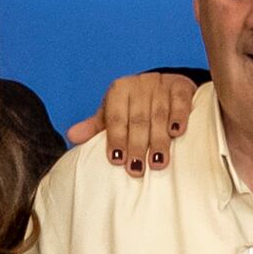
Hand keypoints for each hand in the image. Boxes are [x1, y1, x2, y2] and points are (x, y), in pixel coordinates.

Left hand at [64, 69, 198, 170]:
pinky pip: (181, 102)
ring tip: (158, 162)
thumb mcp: (113, 114)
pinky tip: (178, 133)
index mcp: (119, 90)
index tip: (117, 160)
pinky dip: (179, 117)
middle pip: (138, 119)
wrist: (163, 85)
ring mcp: (161, 84)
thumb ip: (95, 127)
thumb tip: (71, 136)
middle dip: (137, 145)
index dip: (116, 138)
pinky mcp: (181, 86)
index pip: (116, 117)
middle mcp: (139, 84)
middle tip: (136, 169)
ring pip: (159, 114)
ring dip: (159, 140)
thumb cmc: (134, 106)